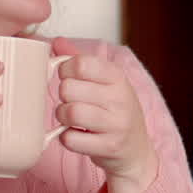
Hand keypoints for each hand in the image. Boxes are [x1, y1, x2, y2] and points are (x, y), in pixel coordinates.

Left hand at [52, 37, 157, 192]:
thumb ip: (81, 62)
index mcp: (117, 77)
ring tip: (72, 120)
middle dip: (63, 97)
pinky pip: (70, 139)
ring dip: (63, 117)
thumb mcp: (106, 83)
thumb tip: (56, 42)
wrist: (136, 151)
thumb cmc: (115, 113)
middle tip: (73, 102)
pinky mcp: (109, 146)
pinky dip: (67, 139)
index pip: (79, 64)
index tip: (70, 79)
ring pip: (69, 113)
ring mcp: (116, 123)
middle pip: (68, 88)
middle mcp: (120, 98)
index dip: (65, 71)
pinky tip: (78, 136)